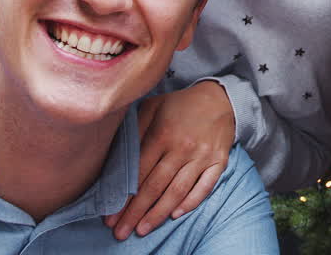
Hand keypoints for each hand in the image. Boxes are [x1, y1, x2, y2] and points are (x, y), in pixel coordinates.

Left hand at [105, 81, 234, 238]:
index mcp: (163, 133)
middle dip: (135, 212)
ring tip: (142, 229)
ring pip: (178, 190)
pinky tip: (175, 215)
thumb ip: (135, 127)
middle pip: (155, 185)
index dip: (123, 196)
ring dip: (158, 213)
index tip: (110, 215)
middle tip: (121, 232)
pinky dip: (191, 202)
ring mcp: (202, 156)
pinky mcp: (219, 162)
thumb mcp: (154, 106)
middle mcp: (182, 147)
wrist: (220, 98)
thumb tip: (117, 152)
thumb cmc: (181, 105)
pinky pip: (205, 186)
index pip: (139, 172)